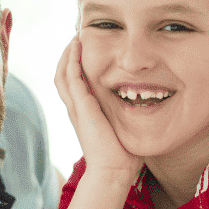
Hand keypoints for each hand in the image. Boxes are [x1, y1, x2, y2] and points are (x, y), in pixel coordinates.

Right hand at [55, 38, 141, 182]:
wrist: (113, 171)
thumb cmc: (122, 156)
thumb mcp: (124, 129)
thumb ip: (128, 118)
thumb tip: (146, 111)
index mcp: (85, 113)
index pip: (74, 84)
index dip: (76, 66)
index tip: (85, 50)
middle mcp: (76, 108)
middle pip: (63, 75)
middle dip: (68, 56)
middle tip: (77, 38)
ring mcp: (76, 107)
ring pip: (62, 73)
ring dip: (67, 54)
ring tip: (75, 38)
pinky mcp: (81, 106)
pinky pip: (71, 77)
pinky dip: (72, 60)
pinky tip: (76, 46)